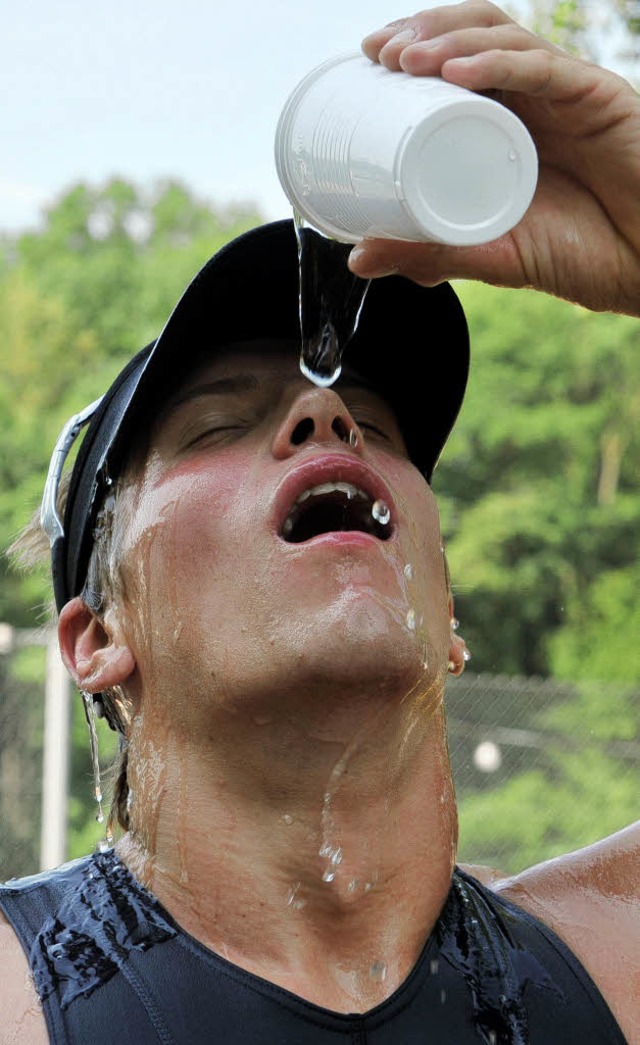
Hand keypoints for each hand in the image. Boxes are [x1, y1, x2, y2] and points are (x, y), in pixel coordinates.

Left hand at [349, 1, 639, 315]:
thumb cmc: (579, 255)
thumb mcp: (490, 255)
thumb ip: (429, 253)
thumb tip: (358, 258)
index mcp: (505, 125)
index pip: (454, 66)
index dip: (411, 50)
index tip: (368, 62)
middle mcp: (532, 101)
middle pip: (472, 37)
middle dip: (422, 33)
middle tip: (379, 53)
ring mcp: (563, 95)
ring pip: (503, 40)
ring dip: (449, 40)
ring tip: (405, 59)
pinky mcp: (597, 99)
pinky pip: (544, 69)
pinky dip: (496, 64)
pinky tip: (455, 73)